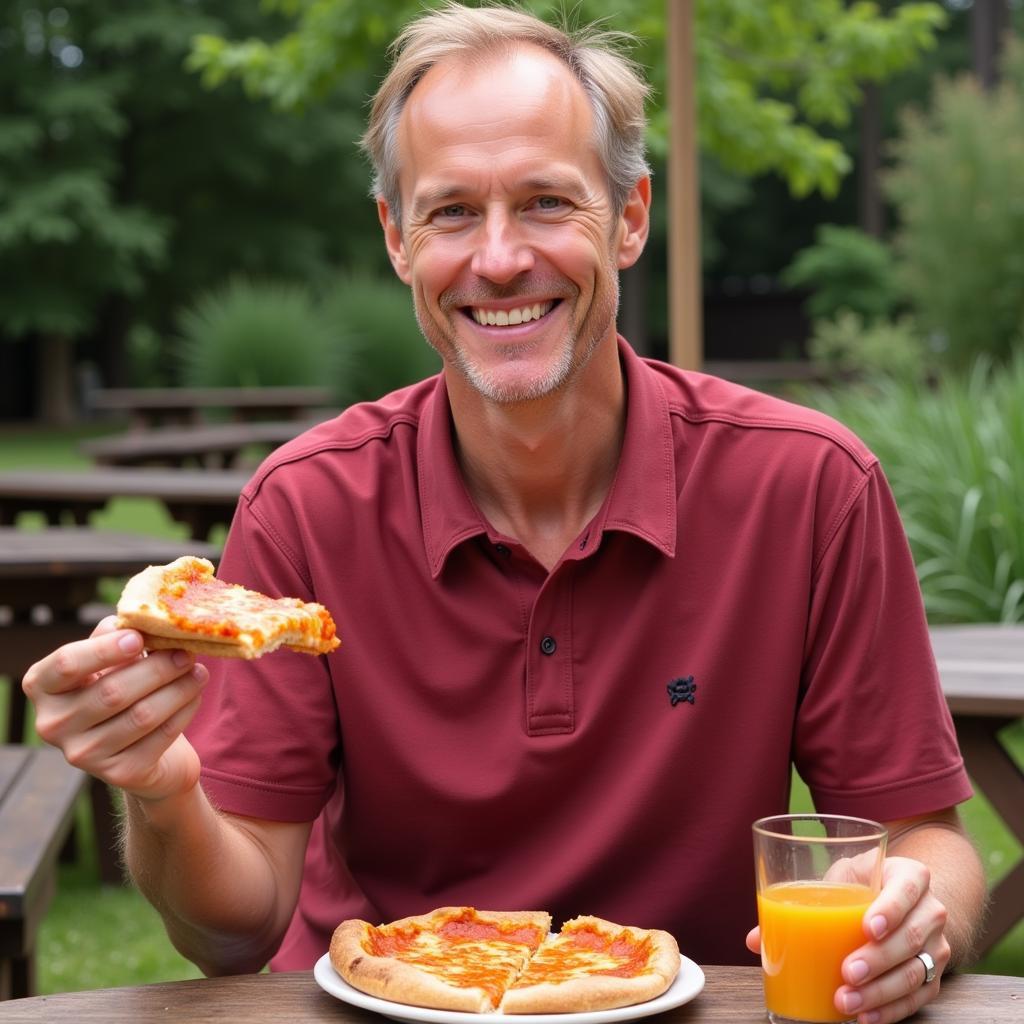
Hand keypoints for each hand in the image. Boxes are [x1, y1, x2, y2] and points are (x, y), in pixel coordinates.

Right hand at [22, 617, 207, 802]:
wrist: (143, 750)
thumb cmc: (123, 689)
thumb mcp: (112, 660)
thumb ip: (117, 638)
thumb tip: (136, 621)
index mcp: (43, 686)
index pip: (66, 665)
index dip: (104, 650)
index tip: (139, 638)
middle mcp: (54, 724)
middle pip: (112, 692)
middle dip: (157, 668)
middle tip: (187, 652)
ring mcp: (84, 754)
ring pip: (141, 715)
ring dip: (178, 688)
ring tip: (199, 671)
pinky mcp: (119, 774)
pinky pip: (160, 736)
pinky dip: (184, 710)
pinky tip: (195, 694)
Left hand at [746, 855, 948, 1023]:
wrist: (906, 901)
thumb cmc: (863, 884)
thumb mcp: (839, 878)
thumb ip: (804, 898)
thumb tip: (756, 939)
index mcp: (909, 876)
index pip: (906, 888)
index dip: (891, 908)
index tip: (868, 927)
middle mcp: (930, 910)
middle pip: (911, 937)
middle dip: (878, 959)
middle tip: (847, 972)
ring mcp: (936, 946)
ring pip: (915, 972)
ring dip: (880, 992)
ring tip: (846, 1002)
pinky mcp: (934, 977)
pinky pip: (918, 999)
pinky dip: (890, 1011)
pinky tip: (864, 1018)